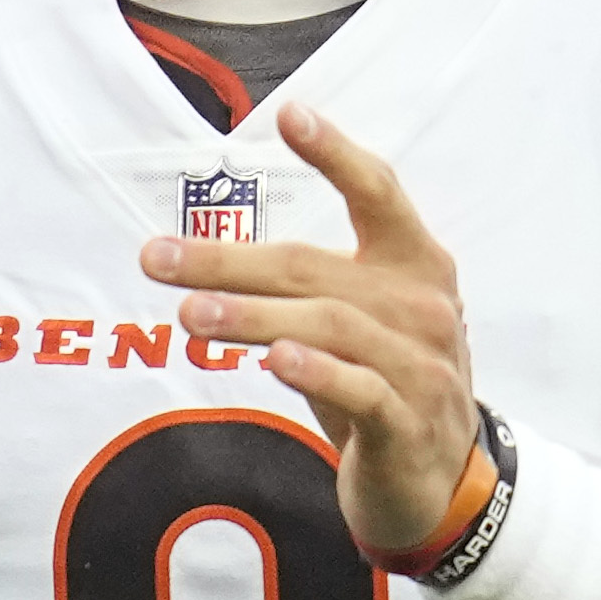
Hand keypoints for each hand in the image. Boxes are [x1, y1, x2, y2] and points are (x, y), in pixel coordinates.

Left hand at [147, 103, 479, 556]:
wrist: (442, 484)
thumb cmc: (385, 386)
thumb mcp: (358, 324)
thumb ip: (310, 283)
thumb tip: (208, 260)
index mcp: (416, 264)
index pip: (379, 192)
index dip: (336, 153)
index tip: (289, 115)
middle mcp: (423, 305)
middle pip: (316, 267)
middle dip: (228, 261)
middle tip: (158, 259)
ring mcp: (423, 364)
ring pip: (329, 325)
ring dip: (253, 317)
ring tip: (189, 316)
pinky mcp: (410, 422)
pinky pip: (360, 389)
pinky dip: (316, 372)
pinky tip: (274, 359)